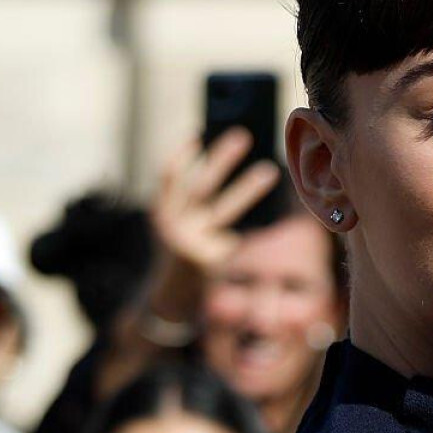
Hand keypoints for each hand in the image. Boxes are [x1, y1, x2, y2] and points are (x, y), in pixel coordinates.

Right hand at [149, 130, 280, 300]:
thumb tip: (215, 166)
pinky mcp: (209, 260)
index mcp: (162, 212)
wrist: (170, 298)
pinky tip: (234, 243)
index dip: (182, 156)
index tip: (198, 135)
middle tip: (243, 135)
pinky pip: (233, 239)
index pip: (169, 177)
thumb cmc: (177, 253)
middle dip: (221, 159)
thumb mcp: (177, 225)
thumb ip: (192, 203)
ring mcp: (191, 244)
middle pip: (200, 185)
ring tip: (270, 171)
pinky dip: (234, 239)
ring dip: (248, 188)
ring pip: (225, 209)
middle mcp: (173, 225)